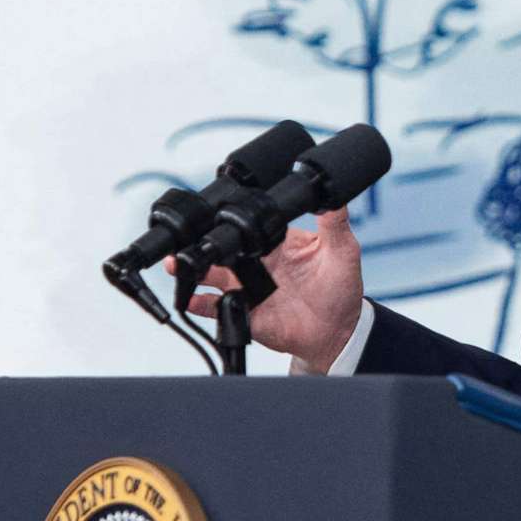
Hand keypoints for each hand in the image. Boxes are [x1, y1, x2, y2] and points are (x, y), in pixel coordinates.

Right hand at [163, 208, 361, 370]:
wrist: (339, 330)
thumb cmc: (341, 288)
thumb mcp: (343, 249)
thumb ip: (334, 221)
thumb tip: (331, 190)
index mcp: (277, 243)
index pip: (250, 226)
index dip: (232, 219)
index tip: (214, 213)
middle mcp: (259, 263)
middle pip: (224, 248)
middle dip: (202, 243)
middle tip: (187, 239)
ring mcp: (250, 288)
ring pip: (213, 275)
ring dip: (194, 269)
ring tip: (177, 264)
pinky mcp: (246, 313)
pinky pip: (218, 308)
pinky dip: (201, 304)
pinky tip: (190, 299)